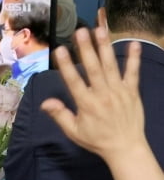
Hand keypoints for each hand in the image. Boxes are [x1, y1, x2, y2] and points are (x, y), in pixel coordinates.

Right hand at [41, 27, 144, 160]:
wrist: (126, 148)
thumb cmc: (96, 139)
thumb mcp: (74, 131)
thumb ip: (60, 115)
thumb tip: (45, 103)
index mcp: (87, 104)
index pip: (74, 81)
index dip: (66, 65)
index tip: (59, 49)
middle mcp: (103, 95)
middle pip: (94, 68)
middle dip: (86, 49)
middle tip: (80, 31)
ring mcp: (119, 92)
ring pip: (111, 66)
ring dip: (105, 47)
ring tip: (99, 30)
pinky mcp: (132, 92)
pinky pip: (133, 73)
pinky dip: (134, 58)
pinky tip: (133, 43)